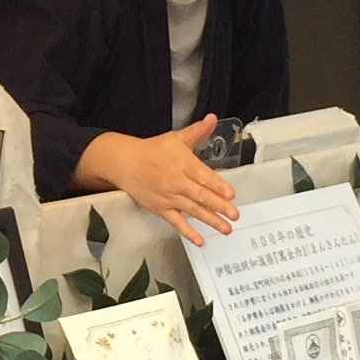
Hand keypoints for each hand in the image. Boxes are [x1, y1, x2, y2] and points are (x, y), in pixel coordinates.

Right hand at [93, 122, 240, 246]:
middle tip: (234, 215)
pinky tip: (200, 240)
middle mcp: (177, 181)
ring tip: (226, 229)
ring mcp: (169, 197)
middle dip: (219, 206)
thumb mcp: (176, 138)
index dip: (217, 185)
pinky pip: (176, 222)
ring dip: (210, 220)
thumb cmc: (152, 150)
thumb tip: (212, 118)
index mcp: (183, 163)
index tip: (230, 194)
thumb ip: (197, 131)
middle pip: (200, 196)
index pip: (203, 176)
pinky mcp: (161, 208)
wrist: (125, 163)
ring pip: (192, 210)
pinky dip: (188, 232)